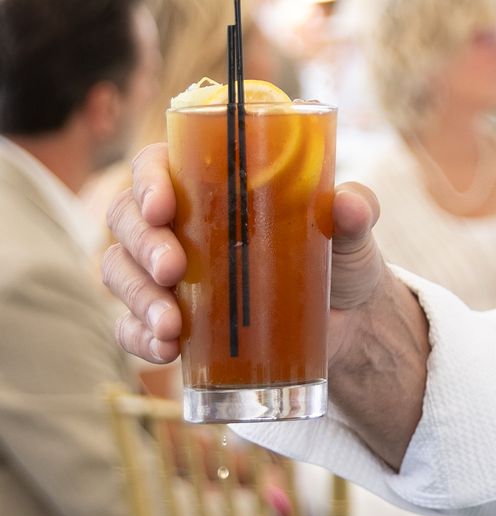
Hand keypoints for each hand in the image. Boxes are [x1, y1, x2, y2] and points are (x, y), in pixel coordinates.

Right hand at [103, 143, 389, 366]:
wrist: (349, 324)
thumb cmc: (339, 258)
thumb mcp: (352, 233)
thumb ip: (355, 211)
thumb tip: (351, 204)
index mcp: (209, 183)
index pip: (156, 166)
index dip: (148, 181)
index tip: (163, 207)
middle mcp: (177, 223)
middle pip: (127, 218)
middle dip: (143, 244)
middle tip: (173, 269)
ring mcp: (166, 275)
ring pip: (120, 271)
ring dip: (137, 298)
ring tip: (171, 325)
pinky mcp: (171, 321)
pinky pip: (131, 326)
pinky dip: (139, 337)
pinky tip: (166, 350)